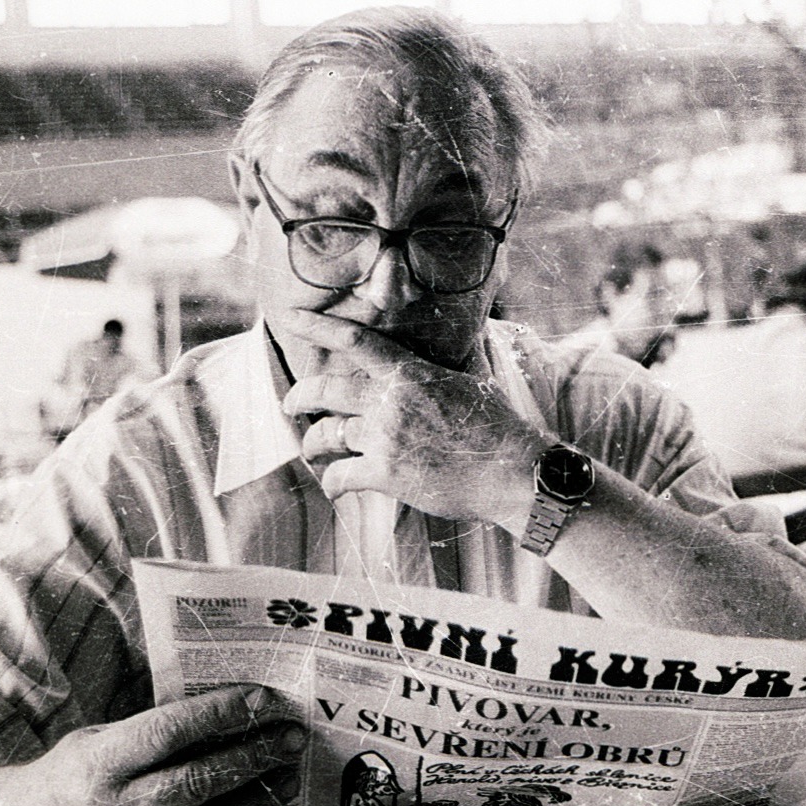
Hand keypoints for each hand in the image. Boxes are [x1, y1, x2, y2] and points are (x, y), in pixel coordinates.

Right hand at [0, 684, 304, 805]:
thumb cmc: (69, 781)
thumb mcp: (97, 742)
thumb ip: (154, 733)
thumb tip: (234, 711)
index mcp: (97, 763)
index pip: (168, 731)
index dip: (221, 712)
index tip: (266, 700)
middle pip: (196, 782)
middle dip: (255, 756)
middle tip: (293, 739)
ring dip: (257, 802)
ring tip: (287, 780)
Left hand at [274, 309, 545, 525]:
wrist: (515, 472)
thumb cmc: (500, 428)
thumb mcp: (474, 381)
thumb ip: (455, 359)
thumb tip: (467, 330)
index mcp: (412, 374)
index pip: (356, 341)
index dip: (318, 326)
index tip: (291, 317)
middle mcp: (392, 402)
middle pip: (325, 391)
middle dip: (298, 397)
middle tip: (291, 404)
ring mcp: (387, 438)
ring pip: (327, 436)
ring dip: (313, 444)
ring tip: (313, 450)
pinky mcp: (387, 475)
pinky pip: (340, 476)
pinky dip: (332, 483)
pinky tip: (334, 487)